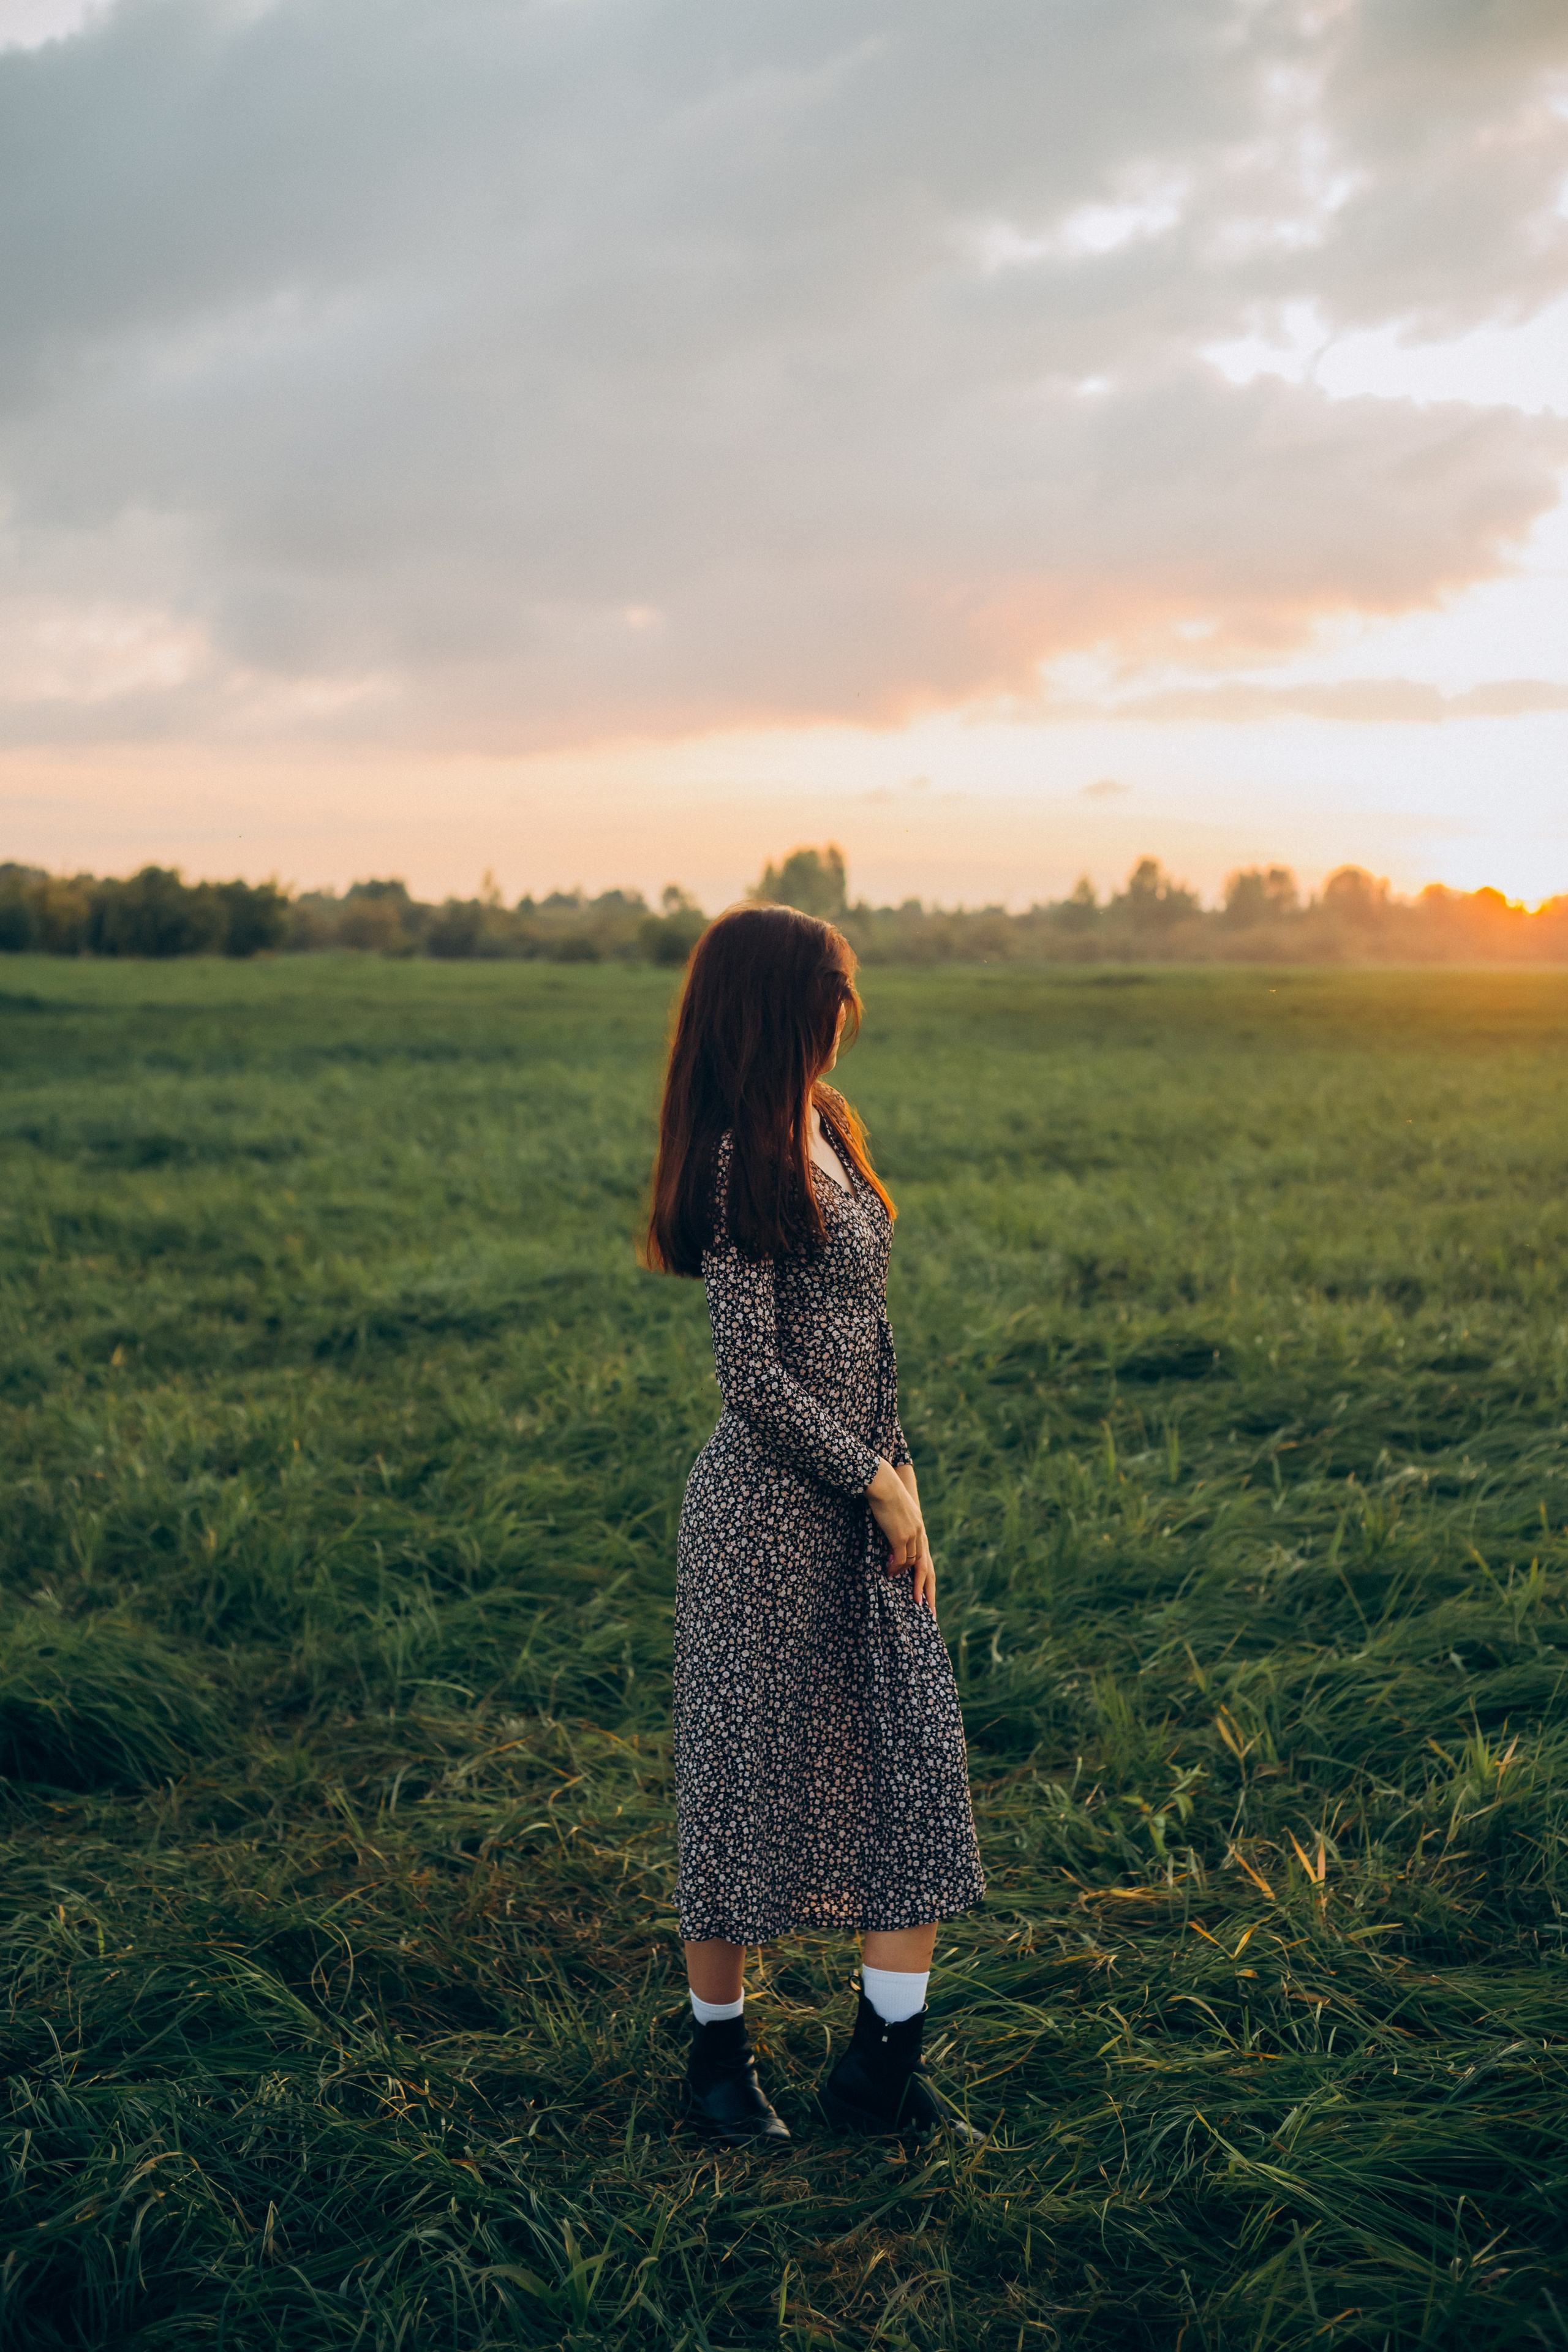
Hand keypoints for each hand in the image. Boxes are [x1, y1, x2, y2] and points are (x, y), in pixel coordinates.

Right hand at [866, 1461, 936, 1614]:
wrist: (884, 1483)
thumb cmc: (886, 1494)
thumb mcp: (897, 1513)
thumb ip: (898, 1527)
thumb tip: (891, 1543)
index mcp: (919, 1529)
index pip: (927, 1559)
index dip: (928, 1579)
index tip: (929, 1597)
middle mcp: (920, 1534)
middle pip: (927, 1568)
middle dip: (928, 1591)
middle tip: (929, 1611)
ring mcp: (912, 1536)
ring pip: (913, 1565)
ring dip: (908, 1580)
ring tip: (904, 1593)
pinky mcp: (901, 1536)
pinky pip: (900, 1560)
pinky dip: (895, 1569)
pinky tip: (889, 1574)